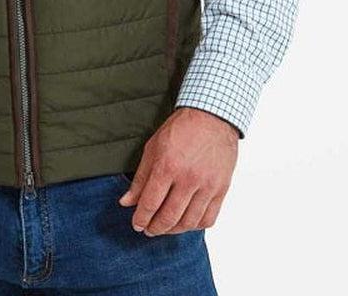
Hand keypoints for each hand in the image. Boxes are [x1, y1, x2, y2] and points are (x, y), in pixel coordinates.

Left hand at [118, 106, 238, 234]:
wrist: (212, 117)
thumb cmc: (180, 129)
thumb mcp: (152, 148)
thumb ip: (140, 178)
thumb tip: (126, 202)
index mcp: (167, 166)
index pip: (150, 203)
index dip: (141, 218)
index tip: (136, 224)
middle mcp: (188, 179)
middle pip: (169, 217)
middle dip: (155, 228)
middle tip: (148, 229)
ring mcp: (207, 185)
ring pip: (189, 222)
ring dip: (173, 230)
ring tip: (165, 228)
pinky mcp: (221, 189)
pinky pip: (208, 218)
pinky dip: (195, 226)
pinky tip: (186, 222)